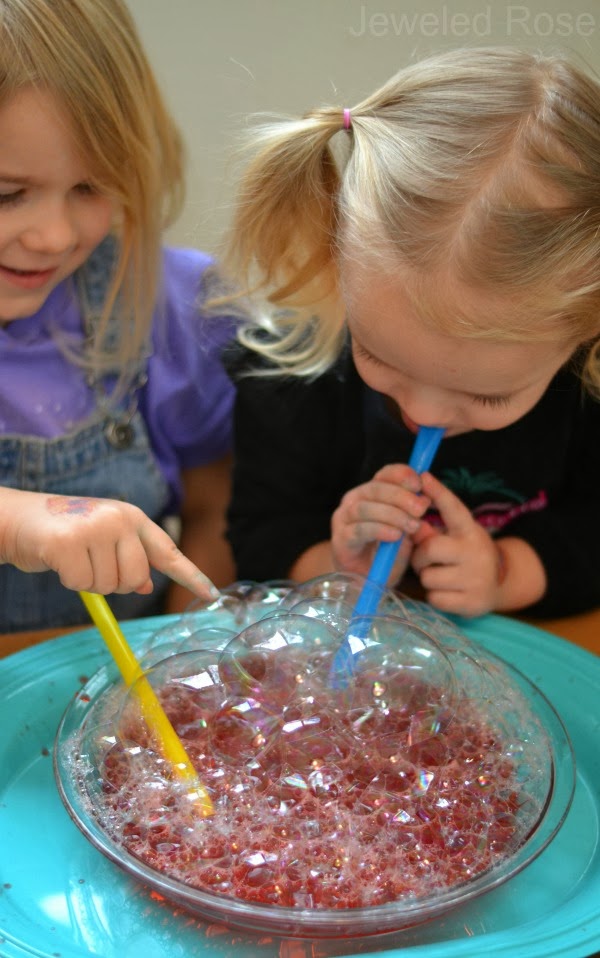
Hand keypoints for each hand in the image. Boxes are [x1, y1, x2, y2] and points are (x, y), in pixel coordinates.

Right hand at [0, 489, 219, 600]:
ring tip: (72, 556)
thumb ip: (127, 558)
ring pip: (108, 585)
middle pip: (134, 578)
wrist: (19, 518)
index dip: (189, 575)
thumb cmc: (64, 531)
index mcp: (132, 517)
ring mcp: (95, 528)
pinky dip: (69, 580)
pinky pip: (81, 584)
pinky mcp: (68, 542)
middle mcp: (119, 518)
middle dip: (113, 582)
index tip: (211, 594)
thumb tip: (145, 584)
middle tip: (90, 562)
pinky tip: (59, 559)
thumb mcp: (102, 540)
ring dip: (88, 580)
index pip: (167, 551)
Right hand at [330, 463, 430, 582]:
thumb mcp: (407, 533)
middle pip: (375, 488)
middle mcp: (354, 500)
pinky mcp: (340, 540)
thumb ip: (414, 516)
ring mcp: (344, 519)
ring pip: (365, 507)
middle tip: (421, 508)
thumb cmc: (387, 554)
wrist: (366, 583)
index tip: (419, 483)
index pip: (384, 474)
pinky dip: (379, 530)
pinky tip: (395, 536)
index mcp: (372, 493)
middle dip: (400, 496)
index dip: (401, 475)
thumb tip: (425, 500)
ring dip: (392, 514)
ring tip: (412, 526)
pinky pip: (359, 530)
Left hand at [410, 472, 503, 616]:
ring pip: (428, 577)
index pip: (454, 508)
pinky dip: (435, 596)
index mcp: (471, 531)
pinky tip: (448, 592)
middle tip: (427, 560)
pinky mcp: (472, 603)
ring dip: (427, 578)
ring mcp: (476, 579)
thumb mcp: (455, 538)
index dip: (438, 492)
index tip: (423, 477)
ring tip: (441, 576)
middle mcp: (476, 552)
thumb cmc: (467, 555)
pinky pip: (435, 599)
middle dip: (420, 556)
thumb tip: (412, 527)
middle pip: (430, 548)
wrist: (498, 585)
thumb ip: (432, 531)